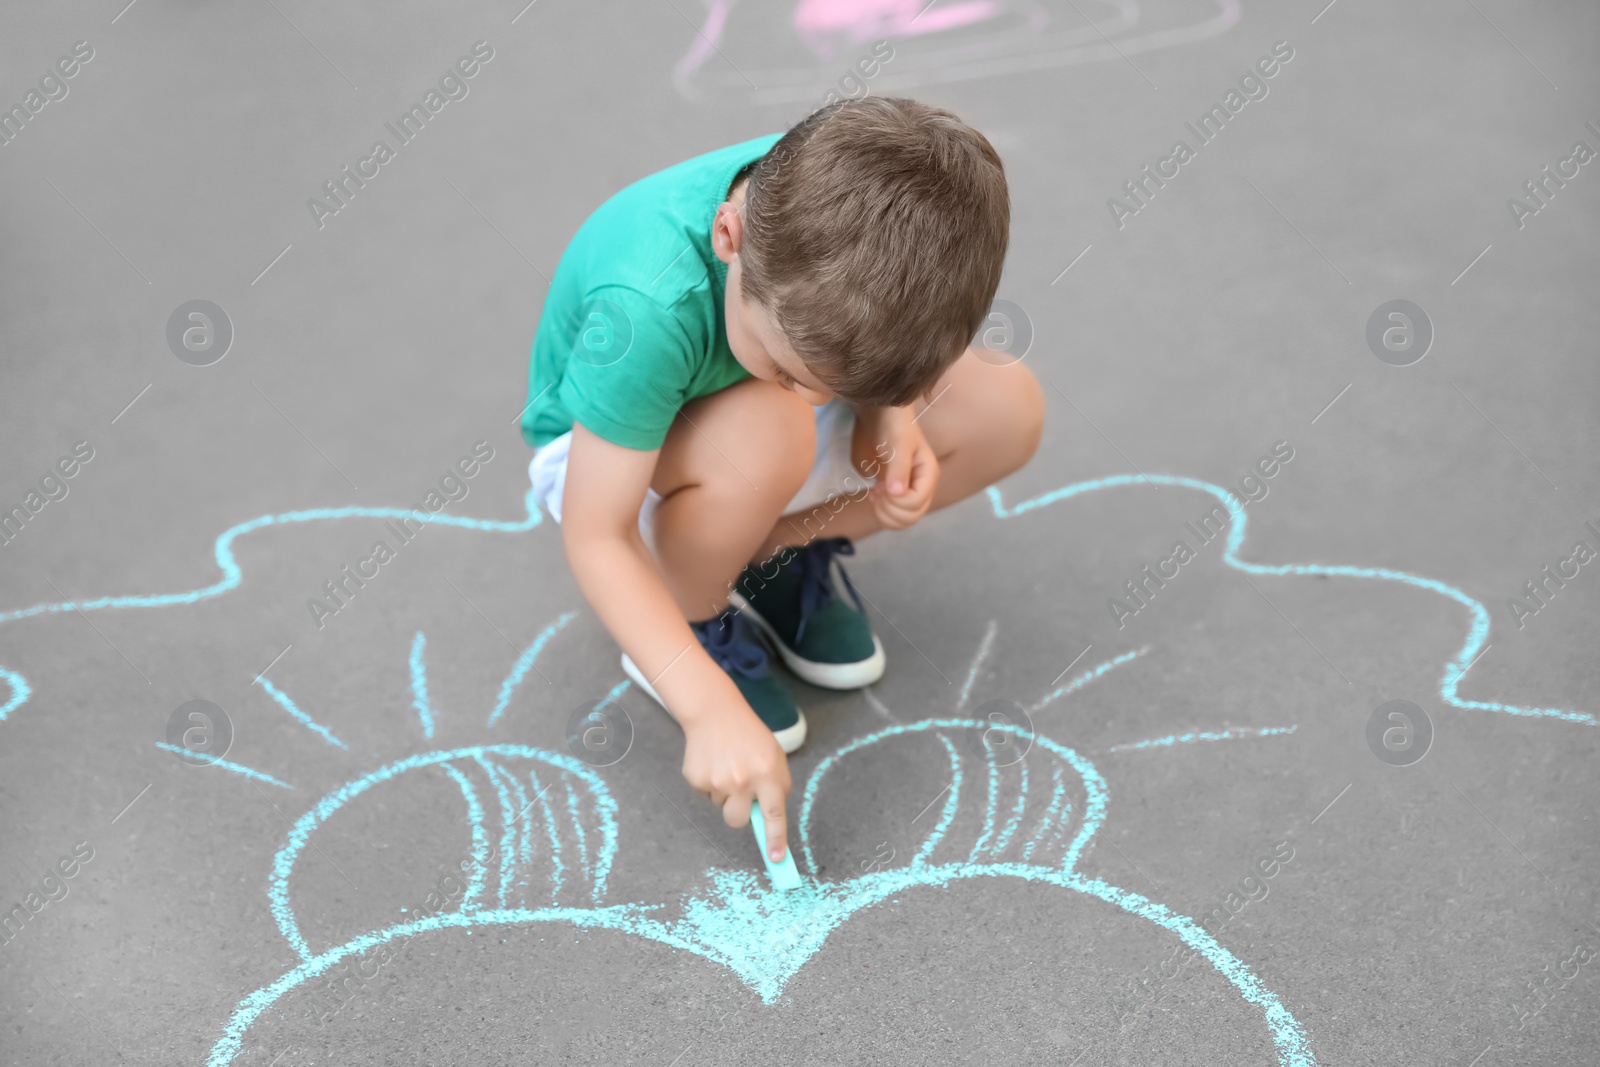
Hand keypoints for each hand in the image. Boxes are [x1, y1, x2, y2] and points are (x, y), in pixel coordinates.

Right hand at [679, 692, 791, 861]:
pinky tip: (714, 763)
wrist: (716, 714)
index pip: (774, 814)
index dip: (775, 839)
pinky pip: (706, 795)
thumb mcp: (773, 757)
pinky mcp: (696, 779)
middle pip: (738, 820)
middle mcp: (742, 780)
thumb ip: (775, 788)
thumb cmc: (750, 738)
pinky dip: (711, 783)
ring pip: (722, 806)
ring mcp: (717, 781)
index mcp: (767, 773)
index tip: (776, 859)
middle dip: (739, 814)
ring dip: (726, 792)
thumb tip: (768, 822)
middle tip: (741, 793)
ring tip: (728, 765)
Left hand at [861, 407, 938, 530]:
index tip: (881, 485)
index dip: (897, 500)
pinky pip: (893, 517)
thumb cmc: (893, 425)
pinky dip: (881, 513)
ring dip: (885, 513)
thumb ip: (898, 468)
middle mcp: (922, 487)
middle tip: (876, 490)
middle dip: (890, 508)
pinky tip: (874, 496)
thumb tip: (897, 493)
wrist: (880, 417)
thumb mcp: (898, 443)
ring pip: (904, 521)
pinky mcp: (896, 495)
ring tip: (875, 494)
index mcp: (928, 474)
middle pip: (912, 516)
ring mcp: (909, 493)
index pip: (917, 502)